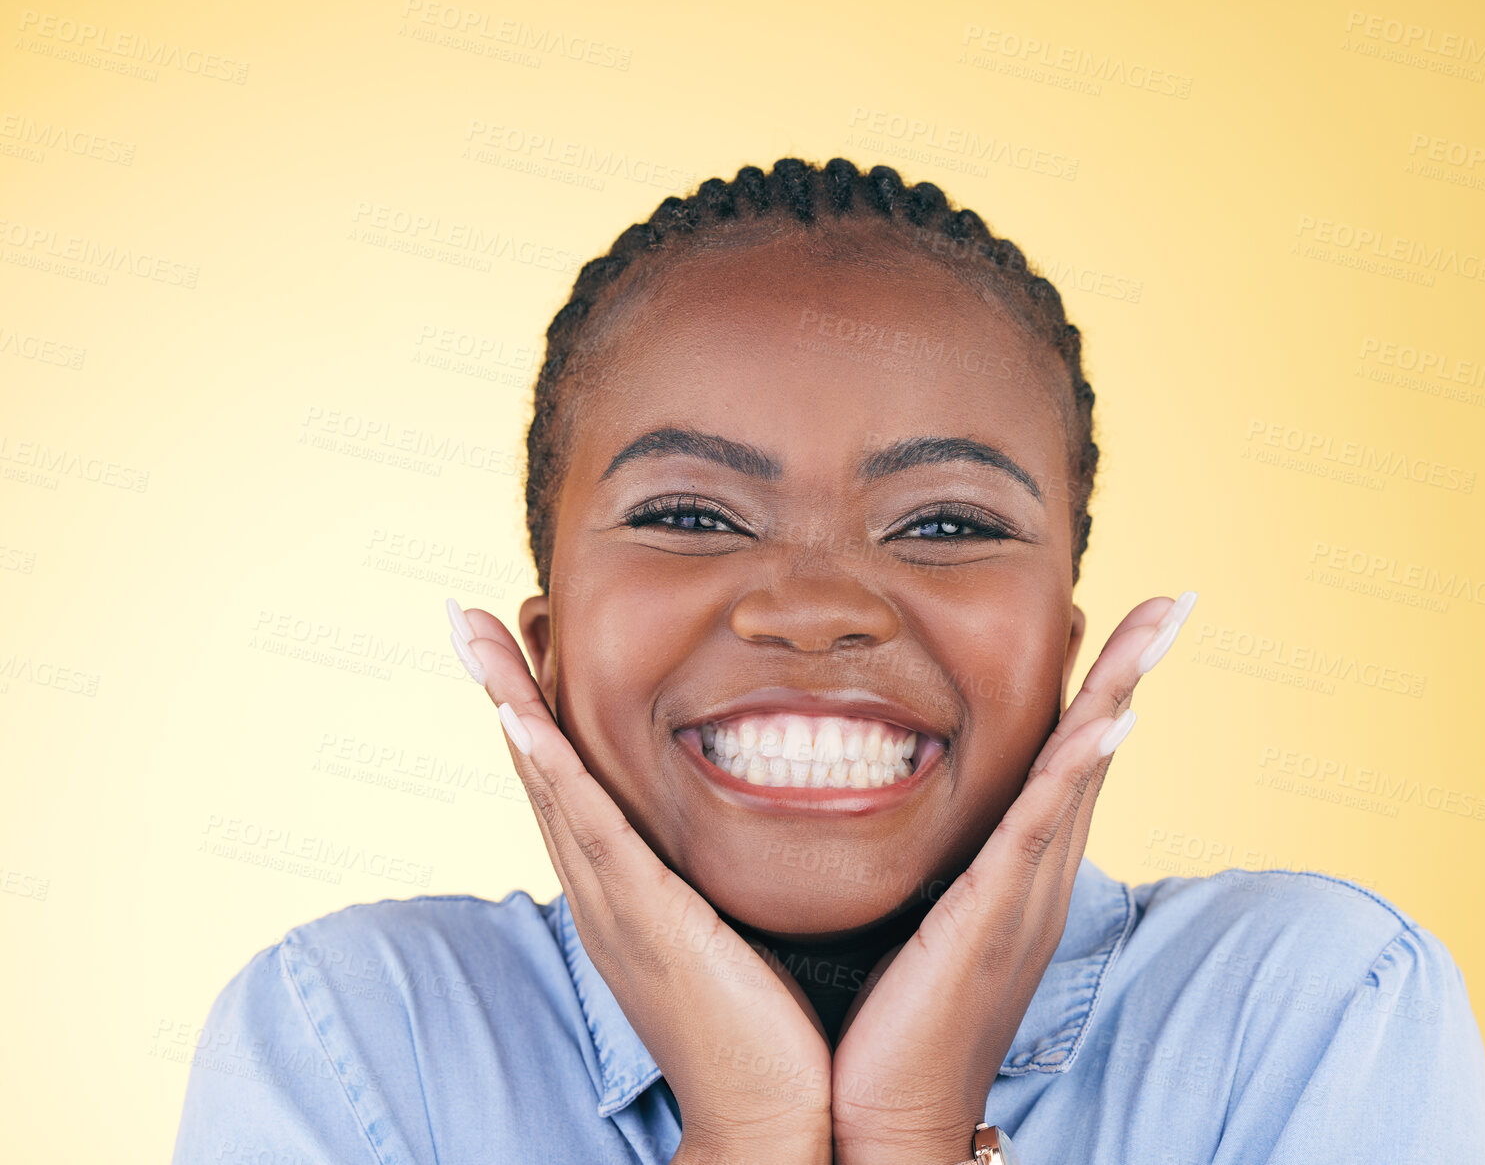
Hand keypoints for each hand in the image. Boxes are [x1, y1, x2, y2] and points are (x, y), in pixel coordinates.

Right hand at [447, 601, 834, 1164]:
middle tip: (471, 615)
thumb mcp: (737, 927)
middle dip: (504, 689)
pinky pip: (586, 829)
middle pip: (540, 771)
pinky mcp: (643, 918)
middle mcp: (603, 891)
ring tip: (473, 633)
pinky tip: (521, 715)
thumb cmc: (769, 1030)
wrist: (768, 1118)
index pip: (570, 785)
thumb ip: (725, 876)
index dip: (539, 712)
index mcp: (625, 891)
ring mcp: (614, 904)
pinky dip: (548, 768)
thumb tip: (750, 823)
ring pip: (548, 783)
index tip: (524, 642)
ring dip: (508, 703)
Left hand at [828, 593, 1195, 1164]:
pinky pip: (1043, 830)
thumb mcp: (915, 920)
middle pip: (1095, 750)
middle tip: (1170, 598)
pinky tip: (1111, 720)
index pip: (1063, 760)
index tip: (1113, 619)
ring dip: (1123, 694)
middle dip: (1133, 671)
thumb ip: (926, 866)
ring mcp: (1025, 895)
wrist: (888, 1120)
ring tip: (1160, 623)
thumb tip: (899, 813)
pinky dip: (1080, 771)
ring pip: (1083, 773)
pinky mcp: (997, 918)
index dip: (1094, 689)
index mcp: (1017, 873)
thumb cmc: (889, 1026)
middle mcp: (1038, 877)